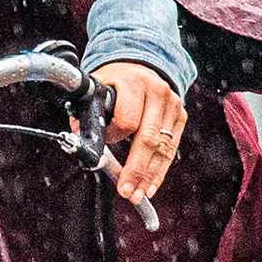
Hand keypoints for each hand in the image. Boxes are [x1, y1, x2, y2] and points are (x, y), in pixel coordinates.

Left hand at [93, 61, 186, 205]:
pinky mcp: (181, 116)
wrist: (142, 66)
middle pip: (148, 138)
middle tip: (126, 192)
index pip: (127, 119)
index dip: (114, 137)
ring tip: (136, 195)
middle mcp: (157, 92)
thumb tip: (80, 143)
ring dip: (148, 176)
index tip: (103, 147)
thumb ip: (89, 115)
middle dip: (136, 169)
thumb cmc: (114, 83)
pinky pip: (171, 149)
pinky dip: (159, 171)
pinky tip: (150, 187)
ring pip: (162, 148)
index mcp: (133, 82)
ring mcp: (173, 104)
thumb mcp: (97, 89)